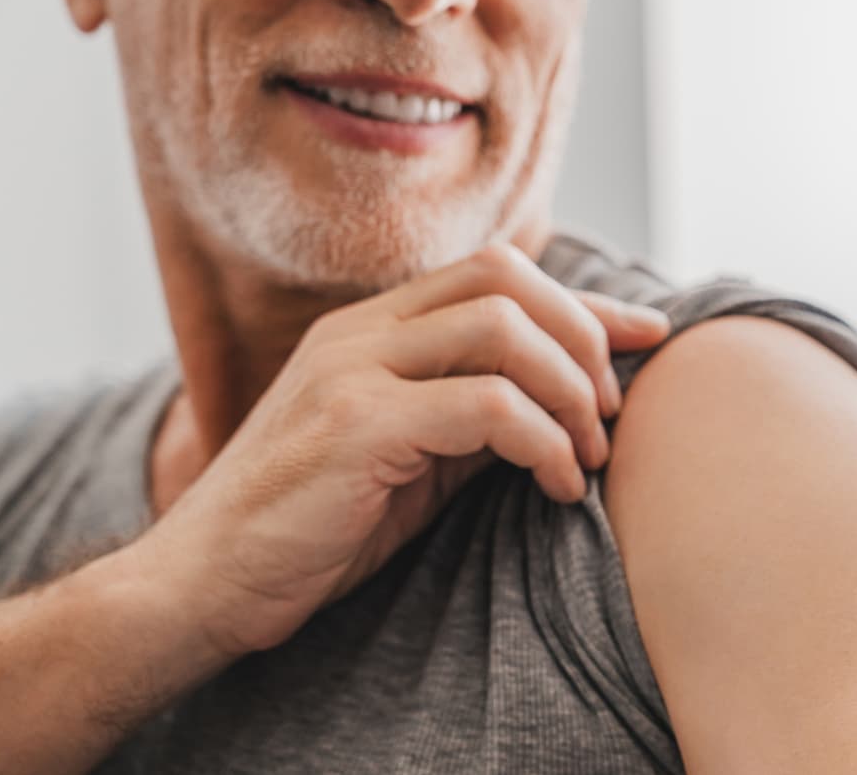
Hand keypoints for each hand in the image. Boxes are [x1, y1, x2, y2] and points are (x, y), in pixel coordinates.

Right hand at [140, 244, 670, 656]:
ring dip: (571, 392)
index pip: (500, 275)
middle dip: (583, 338)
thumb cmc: (317, 524)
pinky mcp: (356, 424)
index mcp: (375, 327)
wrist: (207, 581)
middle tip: (609, 416)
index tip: (649, 336)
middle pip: (508, 277)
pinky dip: (545, 442)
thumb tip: (570, 398)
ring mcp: (354, 368)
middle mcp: (363, 330)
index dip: (586, 303)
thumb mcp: (413, 453)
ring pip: (503, 328)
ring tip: (588, 458)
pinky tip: (558, 486)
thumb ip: (475, 411)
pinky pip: (488, 406)